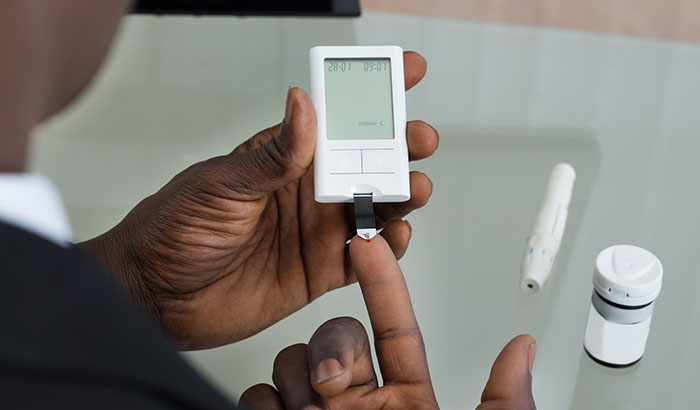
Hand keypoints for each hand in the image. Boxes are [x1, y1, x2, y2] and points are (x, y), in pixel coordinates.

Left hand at [78, 52, 437, 349]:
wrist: (158, 296)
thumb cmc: (176, 230)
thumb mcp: (223, 182)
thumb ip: (273, 153)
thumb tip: (304, 104)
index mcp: (284, 158)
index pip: (336, 118)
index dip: (373, 93)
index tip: (407, 72)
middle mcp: (306, 191)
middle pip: (368, 161)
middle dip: (401, 145)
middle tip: (418, 138)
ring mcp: (315, 230)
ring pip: (376, 205)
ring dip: (402, 195)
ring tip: (415, 188)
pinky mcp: (319, 269)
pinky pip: (365, 256)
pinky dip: (387, 246)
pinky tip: (397, 235)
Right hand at [238, 237, 536, 409]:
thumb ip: (503, 404)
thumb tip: (522, 348)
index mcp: (407, 401)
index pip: (392, 326)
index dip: (382, 282)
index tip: (370, 244)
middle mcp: (356, 407)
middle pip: (331, 338)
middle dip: (331, 346)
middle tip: (340, 379)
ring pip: (290, 364)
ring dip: (297, 376)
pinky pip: (256, 400)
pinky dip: (262, 402)